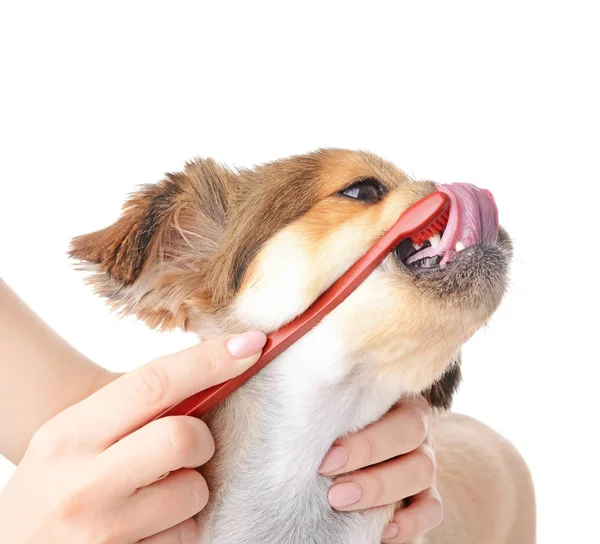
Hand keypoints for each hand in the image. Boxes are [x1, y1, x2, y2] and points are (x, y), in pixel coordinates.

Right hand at [0, 331, 266, 543]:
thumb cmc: (55, 487)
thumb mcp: (72, 439)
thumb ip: (132, 410)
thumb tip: (210, 372)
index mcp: (70, 435)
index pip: (153, 383)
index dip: (209, 360)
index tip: (251, 345)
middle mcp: (82, 483)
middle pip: (183, 437)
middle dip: (202, 440)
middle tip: (188, 448)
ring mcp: (101, 532)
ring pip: (193, 492)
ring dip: (191, 489)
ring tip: (158, 494)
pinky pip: (186, 535)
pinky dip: (180, 525)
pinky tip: (150, 525)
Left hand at [319, 397, 442, 542]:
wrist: (344, 462)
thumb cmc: (331, 428)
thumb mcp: (332, 412)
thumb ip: (324, 407)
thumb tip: (287, 407)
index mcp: (394, 398)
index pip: (390, 405)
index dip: (363, 438)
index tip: (325, 458)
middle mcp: (416, 426)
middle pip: (410, 434)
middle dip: (368, 459)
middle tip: (331, 484)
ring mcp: (425, 461)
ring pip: (422, 471)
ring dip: (381, 490)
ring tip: (340, 502)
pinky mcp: (428, 495)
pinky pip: (433, 509)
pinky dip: (411, 523)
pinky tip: (382, 531)